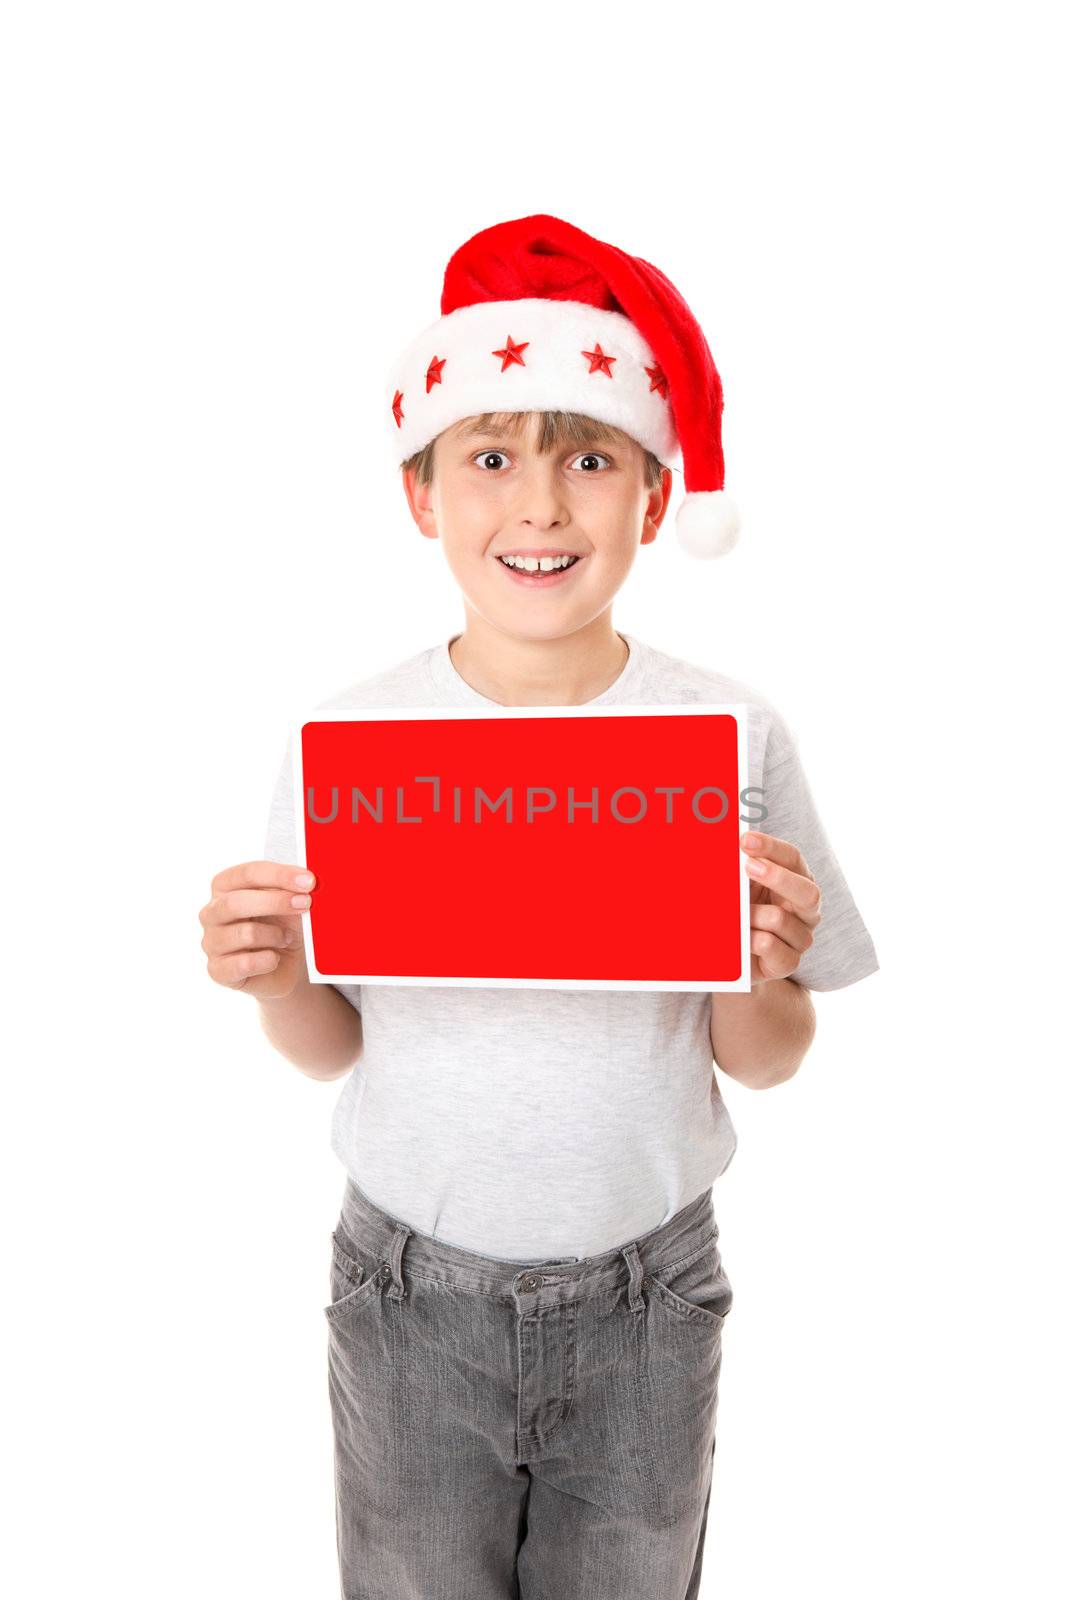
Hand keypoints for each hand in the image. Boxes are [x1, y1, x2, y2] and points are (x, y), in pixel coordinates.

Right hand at [199, 861, 315, 998]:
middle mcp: (212, 912)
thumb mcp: (289, 902)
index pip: (247, 874)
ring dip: (275, 936)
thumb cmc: (282, 926)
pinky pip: (244, 964)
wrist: (284, 967)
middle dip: (276, 902)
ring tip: (286, 939)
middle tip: (306, 903)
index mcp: (225, 886)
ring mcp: (211, 943)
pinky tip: (274, 959)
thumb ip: (292, 888)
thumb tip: (308, 880)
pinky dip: (267, 961)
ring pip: (245, 934)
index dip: (279, 875)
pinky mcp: (218, 971)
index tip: (308, 880)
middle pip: (236, 902)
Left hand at [740, 831, 821, 983]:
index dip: (771, 847)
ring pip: (779, 919)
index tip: (745, 840)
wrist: (735, 959)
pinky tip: (740, 938)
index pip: (793, 858)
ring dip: (750, 915)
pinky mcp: (789, 962)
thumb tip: (720, 845)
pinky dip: (749, 939)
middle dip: (776, 877)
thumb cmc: (740, 914)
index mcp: (797, 881)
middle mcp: (806, 910)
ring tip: (735, 918)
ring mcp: (801, 938)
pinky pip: (770, 945)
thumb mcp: (739, 888)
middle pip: (808, 891)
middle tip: (748, 867)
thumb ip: (737, 869)